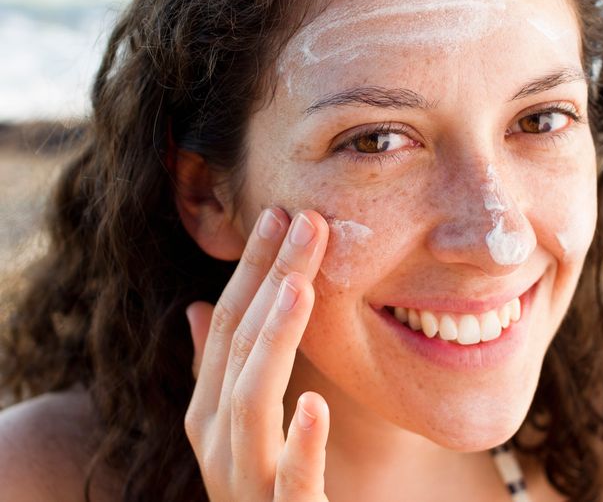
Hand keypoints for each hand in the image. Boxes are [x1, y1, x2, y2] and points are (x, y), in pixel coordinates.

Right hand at [184, 207, 330, 500]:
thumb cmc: (265, 479)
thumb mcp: (241, 420)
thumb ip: (219, 368)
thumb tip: (199, 307)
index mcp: (208, 411)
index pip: (228, 325)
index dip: (251, 269)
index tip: (279, 215)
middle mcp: (216, 442)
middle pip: (240, 348)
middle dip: (271, 280)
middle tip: (305, 222)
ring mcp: (245, 483)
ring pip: (252, 404)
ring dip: (275, 340)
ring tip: (300, 286)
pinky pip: (291, 483)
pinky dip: (301, 444)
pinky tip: (316, 403)